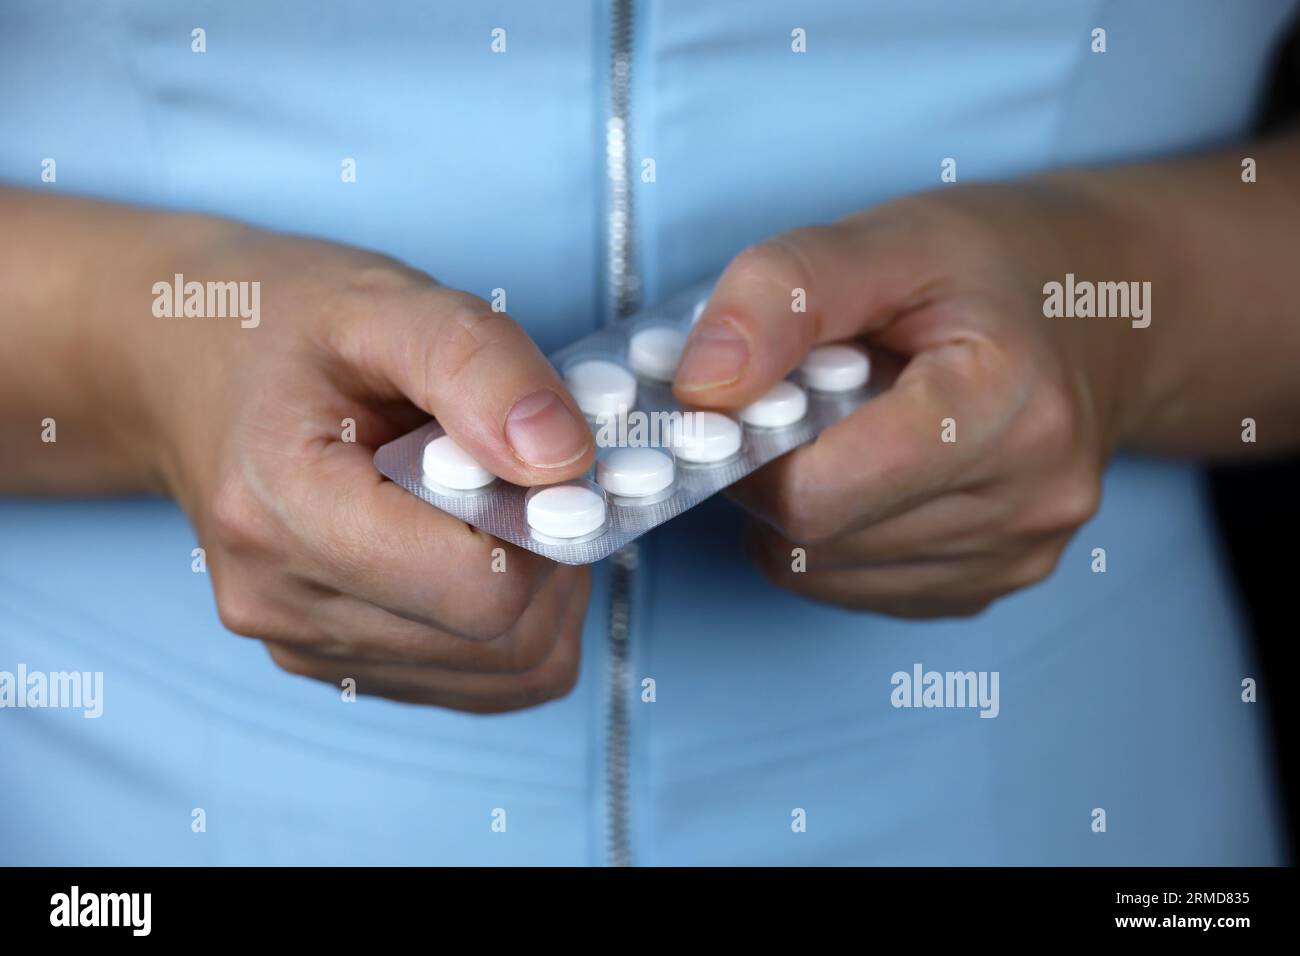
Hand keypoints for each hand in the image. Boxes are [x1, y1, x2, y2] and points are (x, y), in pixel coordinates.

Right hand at [125, 224, 595, 709]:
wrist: (190, 369)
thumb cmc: (287, 327)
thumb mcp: (382, 302)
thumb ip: (479, 367)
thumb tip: (564, 461)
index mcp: (283, 508)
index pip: (479, 588)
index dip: (548, 525)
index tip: (552, 462)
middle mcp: (282, 603)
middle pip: (501, 638)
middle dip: (553, 556)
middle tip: (535, 474)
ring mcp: (303, 648)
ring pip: (505, 671)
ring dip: (544, 591)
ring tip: (503, 502)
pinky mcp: (335, 667)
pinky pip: (482, 682)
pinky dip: (518, 621)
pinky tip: (485, 546)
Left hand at [673, 183, 1142, 617]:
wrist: (1106, 310)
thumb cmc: (993, 267)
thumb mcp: (887, 238)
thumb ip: (783, 295)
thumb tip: (702, 385)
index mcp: (1007, 406)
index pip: (819, 494)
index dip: (751, 451)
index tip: (746, 400)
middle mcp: (1029, 500)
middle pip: (816, 540)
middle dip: (772, 474)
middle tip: (793, 404)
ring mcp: (1019, 555)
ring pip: (827, 574)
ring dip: (799, 509)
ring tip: (842, 430)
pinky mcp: (996, 585)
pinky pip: (860, 589)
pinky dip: (834, 539)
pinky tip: (869, 472)